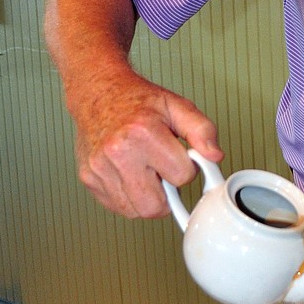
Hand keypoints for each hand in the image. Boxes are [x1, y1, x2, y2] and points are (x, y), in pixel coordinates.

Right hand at [73, 68, 222, 218]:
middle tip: (162, 170)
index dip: (185, 168)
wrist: (99, 92)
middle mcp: (117, 152)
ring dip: (147, 197)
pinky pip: (118, 207)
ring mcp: (99, 168)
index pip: (182, 177)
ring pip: (135, 211)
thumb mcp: (178, 106)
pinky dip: (129, 197)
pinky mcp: (88, 178)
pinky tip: (130, 175)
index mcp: (143, 133)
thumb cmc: (138, 101)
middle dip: (166, 193)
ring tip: (146, 171)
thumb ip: (202, 130)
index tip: (177, 155)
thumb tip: (214, 156)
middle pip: (155, 205)